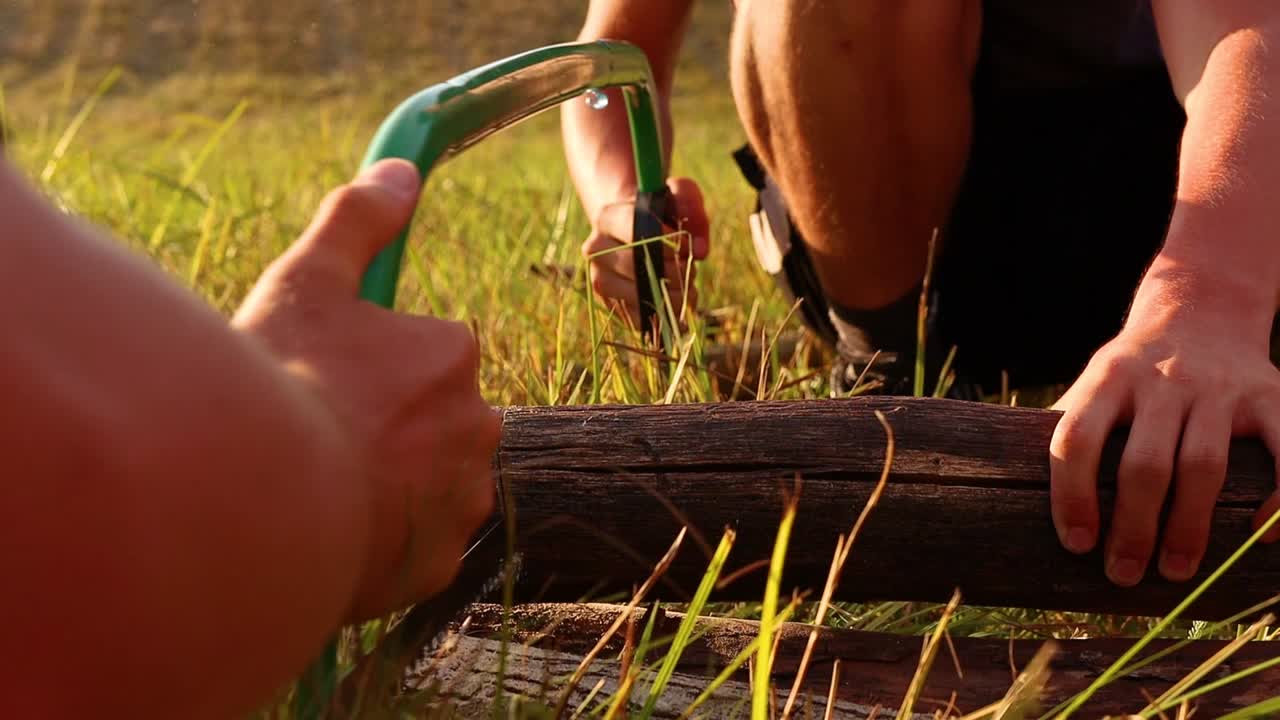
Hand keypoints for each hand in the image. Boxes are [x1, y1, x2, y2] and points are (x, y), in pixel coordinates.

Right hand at [232, 159, 500, 620]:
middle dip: (387, 426)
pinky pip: (413, 544)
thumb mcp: (307, 282)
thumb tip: (402, 169)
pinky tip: (331, 531)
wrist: (261, 501)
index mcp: (452, 353)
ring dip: (388, 483)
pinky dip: (381, 540)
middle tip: (319, 433)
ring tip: (320, 485)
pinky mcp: (438, 564)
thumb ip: (357, 222)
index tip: (325, 379)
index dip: (370, 366)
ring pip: (426, 483)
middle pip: (431, 419)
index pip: (424, 354)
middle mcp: (478, 424)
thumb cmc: (284, 381)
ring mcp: (461, 498)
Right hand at [584, 177, 709, 326]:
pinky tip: (678, 305)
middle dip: (673, 271)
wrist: (637, 235)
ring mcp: (599, 280)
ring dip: (672, 296)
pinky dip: (664, 317)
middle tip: (690, 270)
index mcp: (607, 218)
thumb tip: (699, 251)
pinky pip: (638, 319)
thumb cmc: (661, 214)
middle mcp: (595, 250)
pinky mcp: (610, 306)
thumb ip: (691, 207)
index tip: (685, 244)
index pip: (636, 230)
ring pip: (637, 295)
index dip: (668, 241)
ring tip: (687, 288)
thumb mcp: (678, 196)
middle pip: (636, 266)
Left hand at [1050, 265, 1279, 585]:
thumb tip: (1015, 496)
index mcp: (1108, 378)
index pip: (1077, 437)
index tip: (1075, 543)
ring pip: (1204, 465)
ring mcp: (1220, 387)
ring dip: (1189, 527)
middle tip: (1122, 575)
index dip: (1071, 494)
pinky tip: (1260, 536)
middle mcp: (1163, 380)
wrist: (1203, 311)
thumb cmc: (1133, 373)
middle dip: (1133, 527)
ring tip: (1175, 571)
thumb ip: (1066, 430)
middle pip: (1144, 463)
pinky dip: (1279, 497)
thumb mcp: (1093, 385)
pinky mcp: (1273, 395)